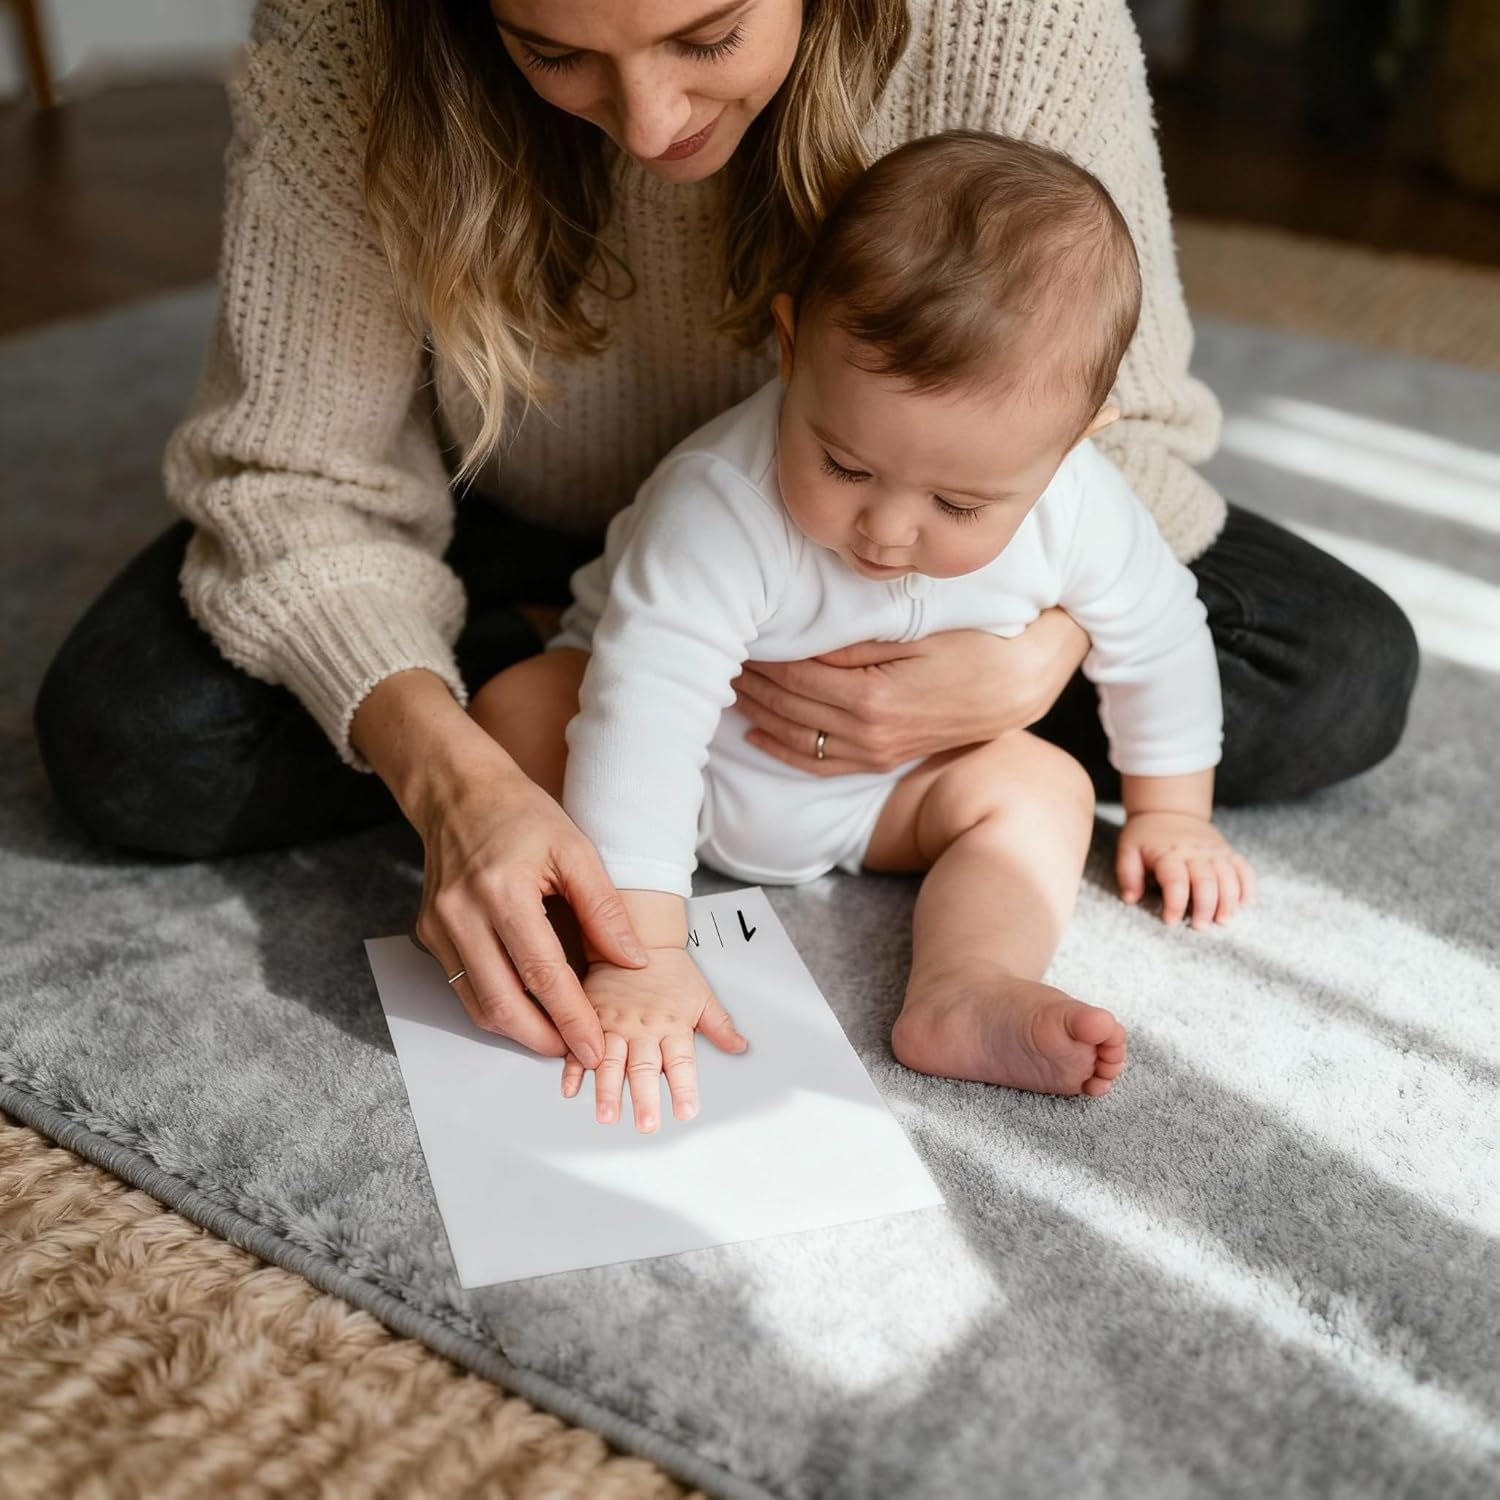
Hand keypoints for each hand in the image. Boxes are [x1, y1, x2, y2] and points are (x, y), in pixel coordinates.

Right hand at [352, 669, 645, 1064]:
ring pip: (477, 1004)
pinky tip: (528, 1007)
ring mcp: (438, 927)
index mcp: (501, 890)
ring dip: (518, 1030)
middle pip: (502, 1003)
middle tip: (578, 1052)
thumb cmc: (521, 815)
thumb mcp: (575, 849)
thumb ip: (604, 908)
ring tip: (558, 1036)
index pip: (541, 973)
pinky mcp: (429, 934)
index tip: (594, 1046)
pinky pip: (463, 986)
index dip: (571, 1016)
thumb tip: (632, 961)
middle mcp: (461, 914)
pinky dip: (496, 1005)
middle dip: (543, 1038)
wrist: (459, 792)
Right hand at [559, 949, 748, 1131]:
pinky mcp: (591, 1016)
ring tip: (608, 1114)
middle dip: (645, 1097)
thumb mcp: (702, 996)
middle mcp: (642, 1027)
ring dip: (607, 1089)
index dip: (684, 1088)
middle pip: (644, 1067)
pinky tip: (570, 1087)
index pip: (681, 1062)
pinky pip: (579, 1044)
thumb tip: (740, 1047)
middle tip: (646, 1124)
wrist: (639, 936)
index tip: (686, 1112)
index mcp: (672, 1024)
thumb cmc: (671, 971)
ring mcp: (614, 1023)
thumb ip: (720, 1026)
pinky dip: (572, 1067)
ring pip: (610, 1060)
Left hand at [730, 610, 1088, 775]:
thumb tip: (802, 643)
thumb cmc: (972, 646)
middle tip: (718, 661)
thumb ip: (856, 643)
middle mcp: (867, 732)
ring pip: (798, 739)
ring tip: (727, 692)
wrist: (1018, 686)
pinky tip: (757, 737)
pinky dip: (784, 751)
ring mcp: (875, 751)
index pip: (795, 678)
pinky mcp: (882, 760)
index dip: (760, 662)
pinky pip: (821, 764)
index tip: (733, 643)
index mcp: (871, 696)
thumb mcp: (915, 634)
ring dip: (758, 716)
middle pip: (789, 709)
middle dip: (750, 686)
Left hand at [1116, 812, 1255, 928]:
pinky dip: (1247, 888)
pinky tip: (1242, 905)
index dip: (1175, 905)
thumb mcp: (1127, 850)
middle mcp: (1195, 852)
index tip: (1170, 922)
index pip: (1175, 882)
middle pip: (1206, 882)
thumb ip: (1127, 875)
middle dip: (1205, 908)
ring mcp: (1214, 851)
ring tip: (1222, 921)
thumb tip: (1131, 899)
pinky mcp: (1227, 851)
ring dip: (1228, 902)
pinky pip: (1244, 870)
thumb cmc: (1145, 835)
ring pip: (1229, 878)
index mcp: (1168, 853)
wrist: (1168, 809)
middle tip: (1199, 927)